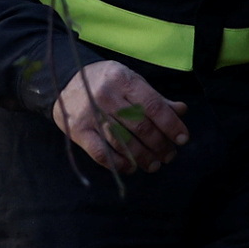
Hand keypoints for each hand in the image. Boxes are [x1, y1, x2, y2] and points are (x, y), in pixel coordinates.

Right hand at [51, 59, 188, 173]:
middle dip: (159, 145)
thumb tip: (181, 111)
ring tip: (154, 165)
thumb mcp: (131, 82)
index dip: (171, 125)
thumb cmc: (107, 83)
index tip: (182, 139)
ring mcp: (90, 113)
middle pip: (140, 127)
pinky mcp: (78, 129)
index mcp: (122, 79)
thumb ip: (155, 98)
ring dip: (142, 157)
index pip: (153, 106)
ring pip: (123, 142)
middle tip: (169, 155)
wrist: (66, 82)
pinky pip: (101, 152)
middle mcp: (105, 95)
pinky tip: (130, 168)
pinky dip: (118, 163)